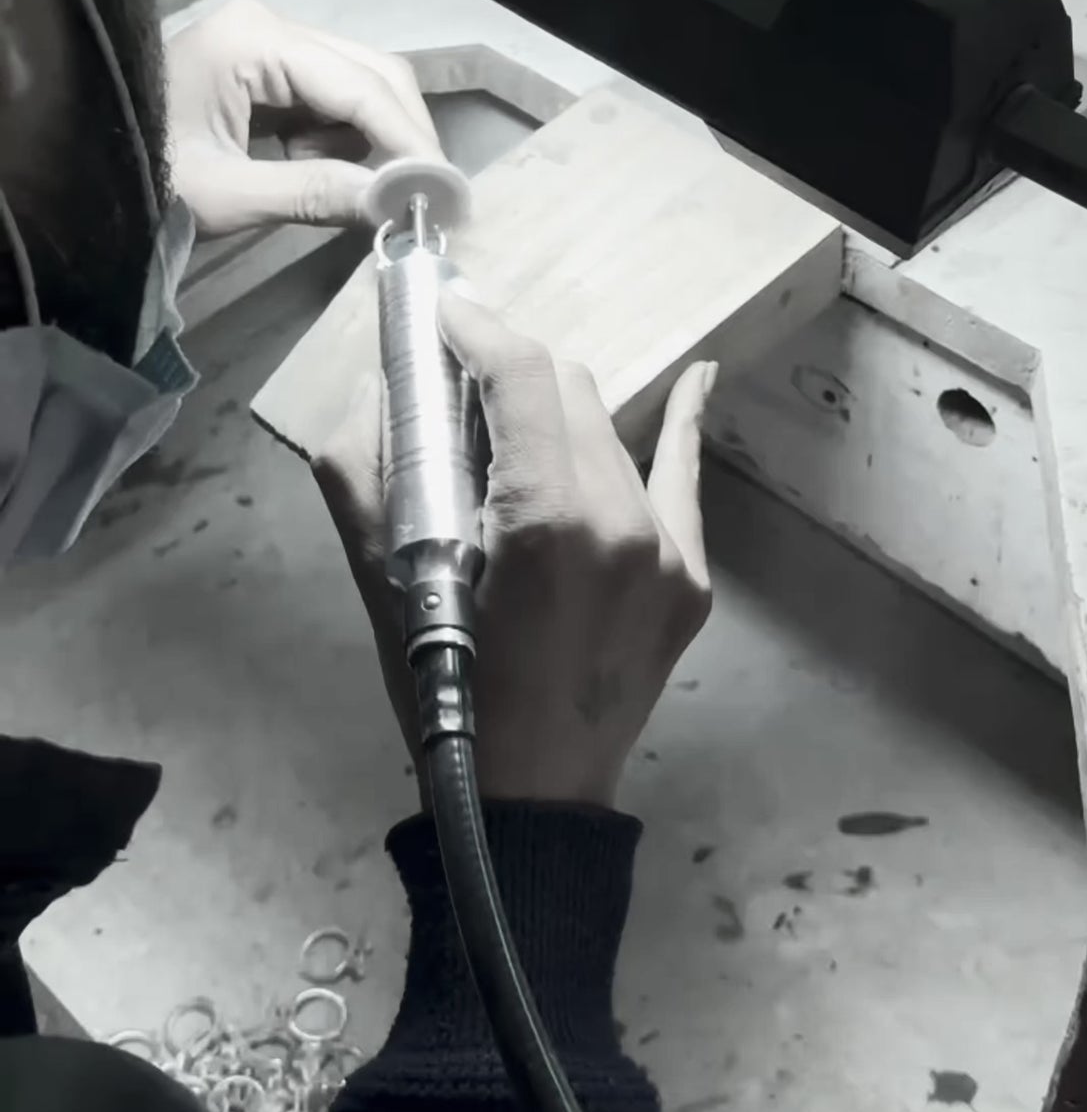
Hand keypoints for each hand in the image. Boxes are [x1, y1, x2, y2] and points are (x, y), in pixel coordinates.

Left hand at [167, 0, 440, 237]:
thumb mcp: (227, 195)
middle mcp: (270, 23)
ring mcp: (268, 39)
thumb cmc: (143, 179)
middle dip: (403, 134)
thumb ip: (314, 193)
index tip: (442, 190)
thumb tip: (392, 203)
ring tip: (372, 190)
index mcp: (255, 40)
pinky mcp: (265, 63)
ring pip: (359, 80)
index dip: (408, 139)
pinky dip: (347, 134)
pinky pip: (331, 94)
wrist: (81, 167)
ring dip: (377, 136)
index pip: (360, 86)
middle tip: (427, 196)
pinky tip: (333, 169)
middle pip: (372, 71)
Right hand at [315, 294, 715, 808]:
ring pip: (608, 430)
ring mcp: (668, 550)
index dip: (478, 326)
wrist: (526, 803)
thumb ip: (366, 468)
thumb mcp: (382, 580)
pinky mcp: (693, 576)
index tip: (444, 308)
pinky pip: (682, 475)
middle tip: (459, 385)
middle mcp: (621, 521)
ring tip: (510, 435)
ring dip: (554, 414)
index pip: (521, 375)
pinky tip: (696, 377)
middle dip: (509, 370)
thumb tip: (381, 383)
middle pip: (567, 390)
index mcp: (545, 519)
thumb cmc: (440, 691)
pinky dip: (678, 422)